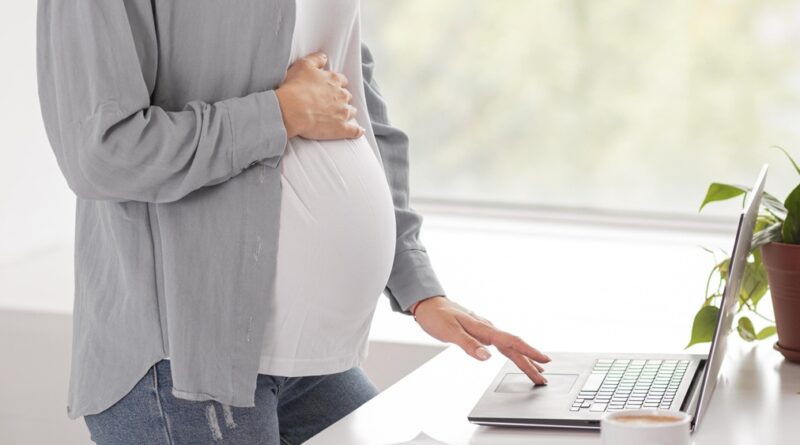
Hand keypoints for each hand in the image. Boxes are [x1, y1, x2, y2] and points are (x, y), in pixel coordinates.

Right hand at [275, 51, 364, 139]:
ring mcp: (343, 113)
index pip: (341, 80)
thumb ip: (316, 59)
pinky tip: (359, 132)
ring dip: (348, 112)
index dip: (336, 84)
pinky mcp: (341, 128)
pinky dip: (357, 131)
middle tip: (332, 102)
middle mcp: (342, 95)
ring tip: (341, 116)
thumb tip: (324, 57)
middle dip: (342, 98)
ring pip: (351, 111)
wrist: (292, 110)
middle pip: (347, 96)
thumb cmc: (295, 87)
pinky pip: (354, 131)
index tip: (331, 88)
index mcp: (334, 80)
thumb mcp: (303, 65)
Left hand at [411, 296, 550, 384]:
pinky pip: (501, 343)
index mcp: (483, 328)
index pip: (511, 341)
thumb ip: (468, 344)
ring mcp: (484, 330)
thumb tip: (486, 356)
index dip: (528, 352)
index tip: (543, 360)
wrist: (427, 303)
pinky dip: (511, 352)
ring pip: (509, 346)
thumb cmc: (436, 315)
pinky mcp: (480, 332)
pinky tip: (515, 356)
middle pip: (513, 347)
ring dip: (523, 358)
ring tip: (536, 370)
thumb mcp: (449, 331)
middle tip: (543, 377)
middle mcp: (487, 328)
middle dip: (530, 362)